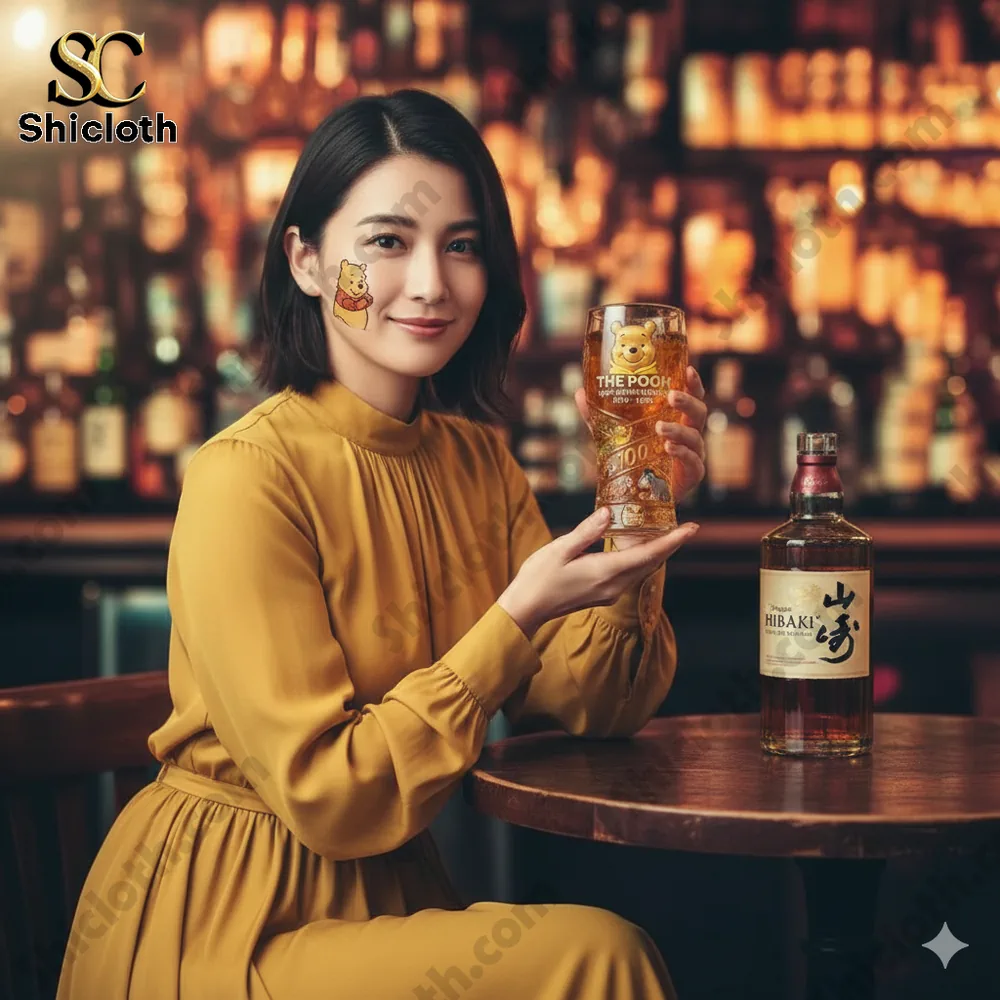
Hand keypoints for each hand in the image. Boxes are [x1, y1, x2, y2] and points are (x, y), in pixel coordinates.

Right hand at [497, 507, 699, 639]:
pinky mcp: (603, 594)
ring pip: (642, 570)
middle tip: (686, 526)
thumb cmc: (538, 577)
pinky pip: (631, 574)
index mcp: (605, 571)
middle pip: (651, 563)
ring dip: (656, 552)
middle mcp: (614, 585)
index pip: (649, 554)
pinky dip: (640, 560)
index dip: (673, 540)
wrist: (526, 609)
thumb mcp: (560, 548)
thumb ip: (587, 531)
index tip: (693, 528)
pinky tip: (639, 548)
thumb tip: (608, 512)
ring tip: (668, 533)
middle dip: (670, 545)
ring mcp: (609, 593)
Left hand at [574, 364, 707, 550]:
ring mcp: (692, 455)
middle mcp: (688, 434)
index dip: (692, 383)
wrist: (635, 498)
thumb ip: (598, 416)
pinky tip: (669, 449)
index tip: (687, 370)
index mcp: (676, 419)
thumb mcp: (612, 435)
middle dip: (688, 402)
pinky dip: (682, 454)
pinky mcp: (691, 477)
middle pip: (699, 412)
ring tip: (660, 428)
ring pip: (695, 437)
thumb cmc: (630, 460)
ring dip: (679, 430)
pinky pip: (694, 463)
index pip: (690, 396)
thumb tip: (580, 392)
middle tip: (672, 396)